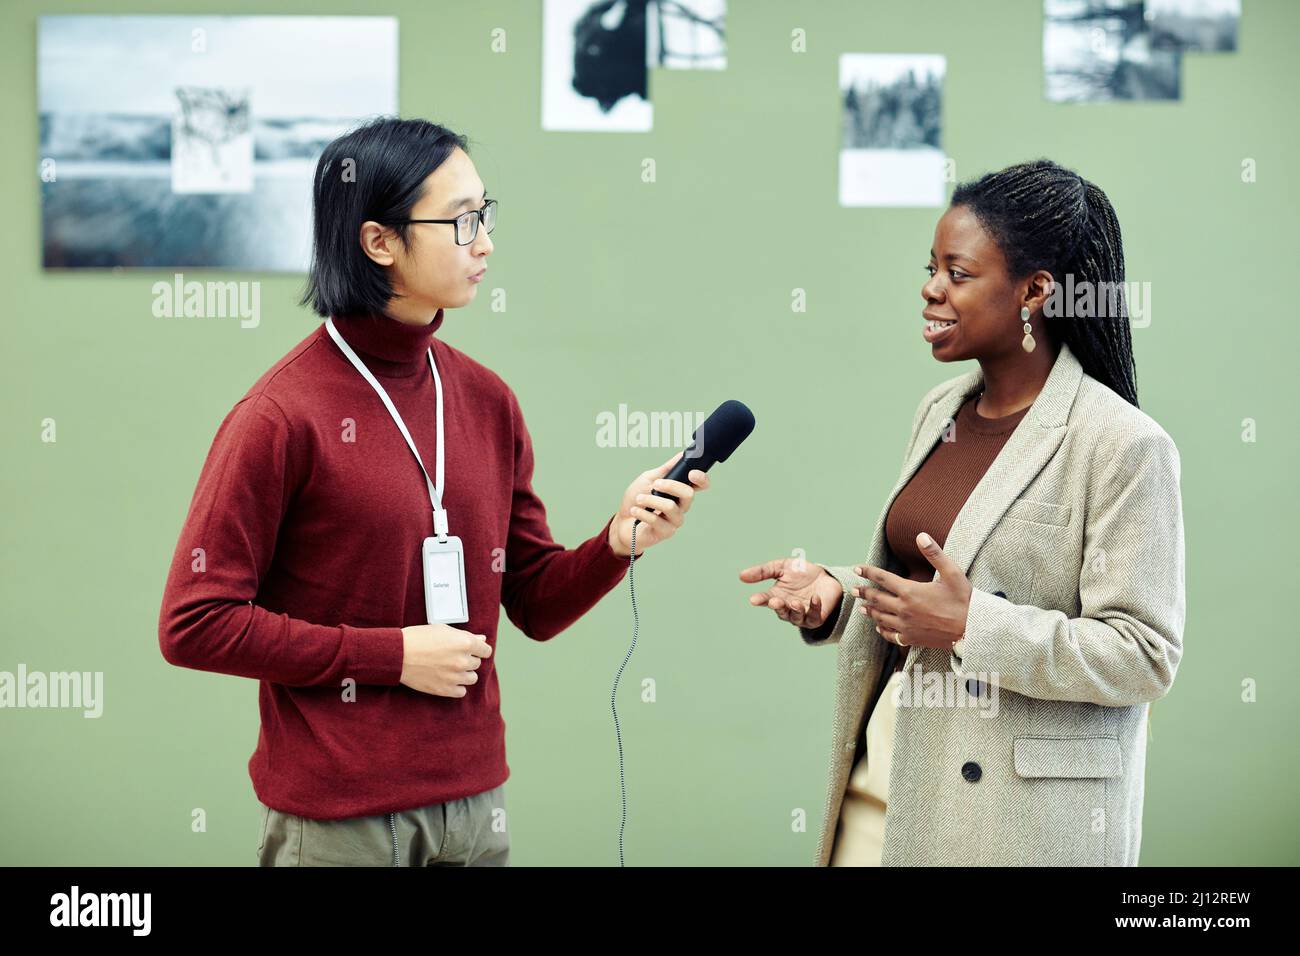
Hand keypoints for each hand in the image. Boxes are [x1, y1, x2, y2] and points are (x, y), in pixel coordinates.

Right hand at [399, 624, 492, 696]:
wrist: (398, 655)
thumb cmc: (418, 638)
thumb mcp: (443, 630)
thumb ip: (466, 636)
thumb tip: (482, 639)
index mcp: (465, 643)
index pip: (486, 650)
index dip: (479, 649)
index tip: (473, 650)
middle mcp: (463, 660)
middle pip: (476, 663)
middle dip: (468, 659)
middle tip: (452, 656)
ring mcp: (455, 676)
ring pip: (472, 678)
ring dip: (464, 673)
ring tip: (450, 668)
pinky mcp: (445, 689)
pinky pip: (461, 691)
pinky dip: (457, 686)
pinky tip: (448, 679)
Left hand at [608, 450, 710, 557]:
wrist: (622, 522)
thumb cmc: (636, 500)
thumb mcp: (649, 479)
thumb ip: (666, 469)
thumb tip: (681, 455)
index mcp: (679, 492)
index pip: (700, 486)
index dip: (702, 479)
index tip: (692, 473)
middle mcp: (681, 506)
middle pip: (689, 494)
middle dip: (670, 486)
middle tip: (655, 485)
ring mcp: (674, 521)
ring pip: (671, 507)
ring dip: (651, 500)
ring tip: (639, 499)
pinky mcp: (665, 532)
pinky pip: (657, 520)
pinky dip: (642, 512)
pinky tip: (635, 510)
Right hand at [739, 556, 843, 628]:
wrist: (826, 577)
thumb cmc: (802, 573)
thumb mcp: (781, 567)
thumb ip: (763, 571)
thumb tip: (740, 576)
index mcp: (777, 597)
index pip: (765, 600)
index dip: (760, 600)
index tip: (753, 599)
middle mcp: (787, 608)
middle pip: (780, 611)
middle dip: (778, 607)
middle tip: (775, 601)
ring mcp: (802, 614)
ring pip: (796, 617)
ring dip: (795, 610)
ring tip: (795, 602)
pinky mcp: (817, 617)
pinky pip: (814, 617)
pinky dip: (814, 608)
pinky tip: (815, 598)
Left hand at [853, 532, 971, 648]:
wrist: (973, 629)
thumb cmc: (963, 599)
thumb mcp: (952, 572)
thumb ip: (934, 554)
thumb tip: (921, 535)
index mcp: (910, 591)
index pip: (882, 578)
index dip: (867, 572)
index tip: (857, 569)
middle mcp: (904, 609)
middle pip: (877, 599)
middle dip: (863, 593)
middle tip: (853, 590)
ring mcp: (906, 626)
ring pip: (880, 618)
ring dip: (869, 611)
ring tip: (862, 608)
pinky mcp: (912, 638)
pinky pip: (891, 635)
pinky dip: (882, 630)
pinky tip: (879, 627)